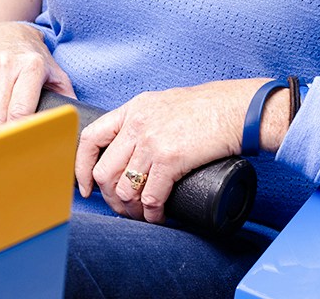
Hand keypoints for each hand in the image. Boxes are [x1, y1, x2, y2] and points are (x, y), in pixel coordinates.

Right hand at [0, 22, 72, 136]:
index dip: (17, 135)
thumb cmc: (31, 58)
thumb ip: (66, 98)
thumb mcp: (54, 73)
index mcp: (30, 66)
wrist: (6, 31)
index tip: (18, 147)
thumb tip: (75, 126)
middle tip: (2, 148)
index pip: (20, 113)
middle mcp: (3, 62)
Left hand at [76, 78, 261, 223]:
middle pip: (104, 170)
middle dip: (110, 197)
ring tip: (142, 214)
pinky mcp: (170, 159)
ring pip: (125, 187)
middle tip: (122, 207)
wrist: (237, 109)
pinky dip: (153, 213)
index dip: (82, 166)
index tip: (87, 186)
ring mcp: (152, 141)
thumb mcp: (165, 104)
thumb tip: (133, 148)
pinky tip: (159, 216)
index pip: (91, 138)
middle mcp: (137, 124)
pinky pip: (151, 196)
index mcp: (133, 109)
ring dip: (131, 209)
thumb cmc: (208, 107)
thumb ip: (145, 120)